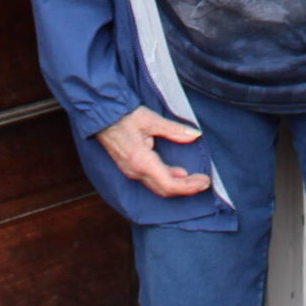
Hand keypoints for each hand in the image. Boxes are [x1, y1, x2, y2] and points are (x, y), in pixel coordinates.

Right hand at [96, 106, 211, 197]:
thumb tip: (194, 134)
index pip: (169, 184)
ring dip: (178, 185)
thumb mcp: (150, 119)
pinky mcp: (130, 168)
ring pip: (158, 186)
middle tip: (204, 182)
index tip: (204, 181)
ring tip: (195, 179)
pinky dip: (167, 178)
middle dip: (187, 188)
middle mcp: (135, 171)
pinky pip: (151, 179)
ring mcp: (131, 171)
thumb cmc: (123, 116)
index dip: (189, 186)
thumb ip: (173, 129)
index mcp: (141, 162)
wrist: (100, 116)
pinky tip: (178, 172)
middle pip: (164, 190)